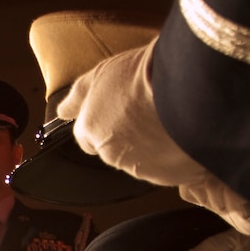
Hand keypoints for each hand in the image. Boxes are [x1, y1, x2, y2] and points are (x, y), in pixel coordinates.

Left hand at [56, 40, 207, 186]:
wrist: (187, 86)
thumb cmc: (144, 75)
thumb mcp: (101, 74)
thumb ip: (79, 96)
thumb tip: (62, 111)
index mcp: (91, 131)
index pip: (87, 138)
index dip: (104, 123)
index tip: (120, 111)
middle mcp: (111, 155)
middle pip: (115, 151)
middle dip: (129, 137)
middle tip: (149, 110)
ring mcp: (142, 169)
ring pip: (143, 162)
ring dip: (152, 147)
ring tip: (170, 120)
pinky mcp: (170, 177)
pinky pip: (171, 169)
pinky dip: (176, 156)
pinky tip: (185, 134)